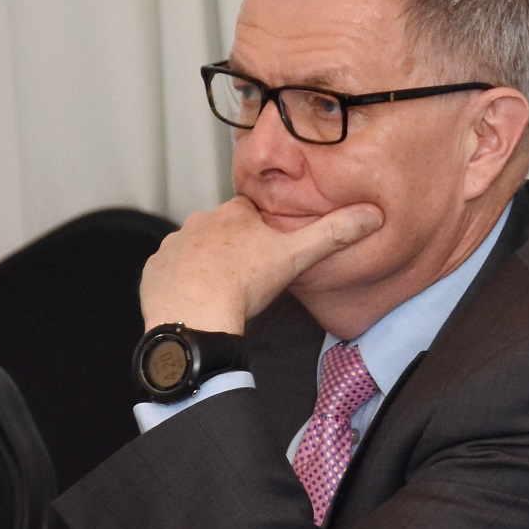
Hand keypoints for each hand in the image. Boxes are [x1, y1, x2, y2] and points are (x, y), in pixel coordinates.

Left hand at [140, 195, 384, 333]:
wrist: (195, 315)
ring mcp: (174, 244)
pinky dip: (183, 281)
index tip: (270, 253)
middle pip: (224, 230)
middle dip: (235, 248)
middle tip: (249, 276)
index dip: (264, 232)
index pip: (253, 213)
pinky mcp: (156, 268)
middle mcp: (200, 221)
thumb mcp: (297, 256)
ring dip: (208, 264)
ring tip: (223, 290)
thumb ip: (334, 234)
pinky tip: (198, 298)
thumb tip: (373, 214)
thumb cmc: (244, 284)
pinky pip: (172, 270)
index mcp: (235, 213)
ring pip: (196, 249)